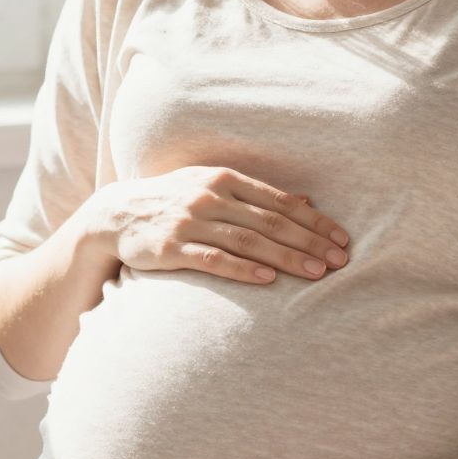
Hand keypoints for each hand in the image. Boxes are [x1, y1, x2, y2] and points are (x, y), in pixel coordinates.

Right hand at [76, 167, 352, 285]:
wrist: (115, 214)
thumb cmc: (175, 201)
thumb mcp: (214, 189)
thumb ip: (258, 197)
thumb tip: (307, 202)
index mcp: (224, 179)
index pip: (280, 201)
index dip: (314, 221)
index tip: (342, 238)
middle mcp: (210, 196)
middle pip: (270, 221)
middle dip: (309, 241)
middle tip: (340, 260)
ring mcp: (189, 221)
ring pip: (247, 240)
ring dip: (285, 257)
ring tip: (316, 273)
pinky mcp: (170, 247)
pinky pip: (212, 259)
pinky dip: (242, 268)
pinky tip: (267, 279)